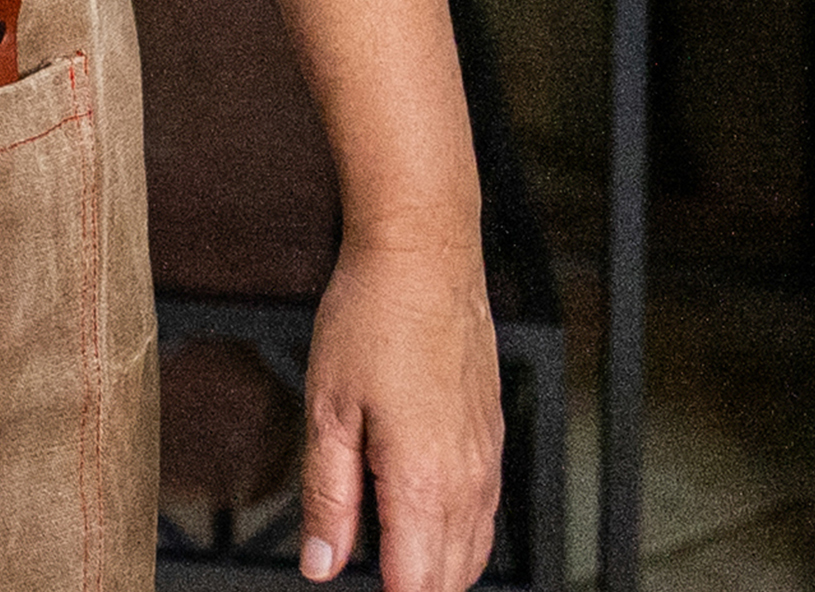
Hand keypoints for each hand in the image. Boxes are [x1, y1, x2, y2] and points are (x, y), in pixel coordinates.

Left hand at [296, 220, 500, 586]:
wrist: (424, 256)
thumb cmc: (373, 317)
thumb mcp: (328, 409)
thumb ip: (328, 497)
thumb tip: (321, 563)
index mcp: (424, 480)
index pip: (415, 587)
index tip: (352, 579)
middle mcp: (467, 480)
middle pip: (450, 579)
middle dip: (410, 586)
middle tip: (366, 564)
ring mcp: (487, 461)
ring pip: (474, 553)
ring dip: (435, 568)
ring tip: (387, 552)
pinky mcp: (493, 440)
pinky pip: (485, 515)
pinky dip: (457, 536)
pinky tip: (420, 519)